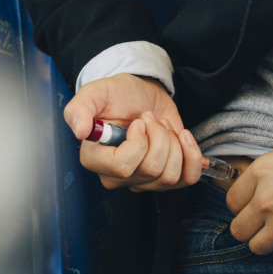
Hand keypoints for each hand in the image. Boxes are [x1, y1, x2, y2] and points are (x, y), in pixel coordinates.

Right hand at [63, 74, 205, 191]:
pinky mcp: (166, 177)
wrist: (141, 95)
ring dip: (174, 142)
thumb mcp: (96, 93)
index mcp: (95, 159)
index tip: (139, 122)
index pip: (123, 167)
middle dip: (159, 135)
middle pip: (151, 170)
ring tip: (162, 126)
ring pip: (170, 175)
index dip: (139, 142)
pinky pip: (187, 179)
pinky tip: (184, 138)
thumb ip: (80, 109)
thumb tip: (79, 131)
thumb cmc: (117, 95)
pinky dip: (193, 156)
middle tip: (151, 119)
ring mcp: (143, 180)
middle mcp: (117, 176)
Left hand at [226, 134, 272, 253]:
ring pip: (254, 246)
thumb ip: (272, 168)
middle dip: (246, 224)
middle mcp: (266, 199)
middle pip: (237, 228)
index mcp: (262, 171)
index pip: (231, 199)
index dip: (240, 202)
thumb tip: (261, 180)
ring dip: (262, 239)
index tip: (249, 201)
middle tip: (259, 218)